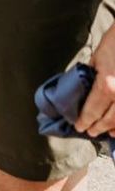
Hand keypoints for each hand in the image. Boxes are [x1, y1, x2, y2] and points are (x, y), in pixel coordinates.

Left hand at [76, 22, 114, 137]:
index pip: (93, 110)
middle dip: (98, 127)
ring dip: (114, 128)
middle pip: (109, 119)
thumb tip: (85, 89)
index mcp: (107, 85)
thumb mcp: (97, 58)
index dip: (85, 120)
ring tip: (108, 132)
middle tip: (90, 132)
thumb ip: (91, 76)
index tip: (79, 126)